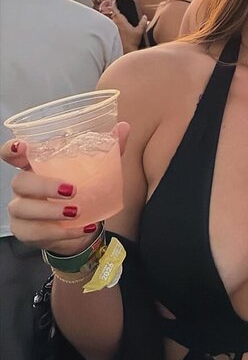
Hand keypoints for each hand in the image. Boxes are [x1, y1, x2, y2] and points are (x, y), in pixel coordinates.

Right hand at [1, 125, 129, 254]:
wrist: (79, 225)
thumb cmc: (82, 190)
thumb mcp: (96, 169)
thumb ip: (108, 149)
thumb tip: (123, 127)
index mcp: (35, 166)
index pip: (12, 154)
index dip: (11, 150)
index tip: (22, 147)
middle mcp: (23, 186)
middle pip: (19, 182)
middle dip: (43, 185)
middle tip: (72, 190)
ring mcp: (21, 210)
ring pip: (23, 209)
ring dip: (50, 211)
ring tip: (78, 211)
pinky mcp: (25, 231)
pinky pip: (37, 233)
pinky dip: (61, 232)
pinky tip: (83, 228)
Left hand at [99, 0, 147, 53]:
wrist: (124, 52)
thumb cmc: (130, 42)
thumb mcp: (139, 32)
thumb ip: (142, 23)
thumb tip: (144, 17)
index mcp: (120, 20)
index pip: (115, 9)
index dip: (114, 4)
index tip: (114, 1)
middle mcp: (114, 23)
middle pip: (112, 14)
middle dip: (114, 11)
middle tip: (118, 9)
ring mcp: (111, 29)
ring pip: (111, 21)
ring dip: (114, 19)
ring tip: (119, 19)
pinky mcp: (110, 34)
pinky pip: (111, 27)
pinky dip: (113, 26)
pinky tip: (118, 29)